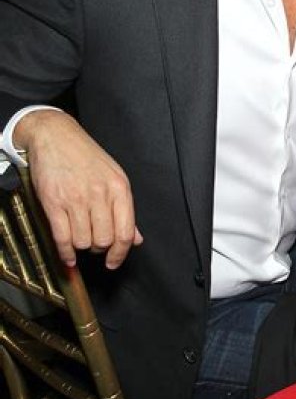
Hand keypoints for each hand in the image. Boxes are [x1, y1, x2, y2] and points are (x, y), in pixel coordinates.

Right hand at [15, 110, 142, 268]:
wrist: (56, 136)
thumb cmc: (85, 156)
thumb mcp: (113, 177)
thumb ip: (125, 210)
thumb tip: (137, 238)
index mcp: (119, 188)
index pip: (126, 232)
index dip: (121, 254)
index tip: (114, 262)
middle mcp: (100, 194)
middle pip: (104, 240)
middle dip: (99, 248)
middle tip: (93, 242)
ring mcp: (76, 198)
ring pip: (83, 242)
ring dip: (81, 247)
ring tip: (79, 237)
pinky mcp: (54, 202)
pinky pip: (62, 238)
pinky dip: (65, 253)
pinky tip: (67, 255)